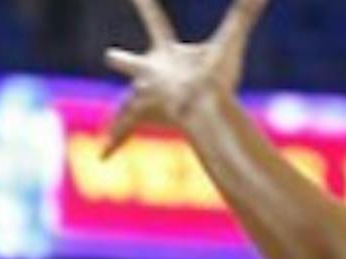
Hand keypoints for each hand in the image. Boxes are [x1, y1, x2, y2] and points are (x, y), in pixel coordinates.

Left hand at [104, 0, 270, 154]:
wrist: (201, 112)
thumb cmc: (215, 79)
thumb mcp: (231, 45)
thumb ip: (244, 16)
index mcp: (167, 53)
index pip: (155, 21)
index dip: (145, 5)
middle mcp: (148, 73)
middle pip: (131, 64)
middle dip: (122, 60)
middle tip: (110, 56)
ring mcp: (142, 97)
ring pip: (125, 103)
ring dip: (119, 111)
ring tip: (107, 124)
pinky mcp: (140, 119)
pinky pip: (124, 131)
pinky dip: (113, 142)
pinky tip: (101, 156)